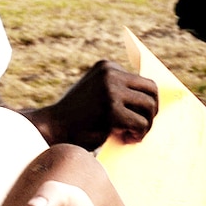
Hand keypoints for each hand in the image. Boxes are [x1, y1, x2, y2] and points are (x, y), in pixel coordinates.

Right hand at [30, 60, 157, 147]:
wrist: (53, 128)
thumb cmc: (78, 117)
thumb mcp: (98, 93)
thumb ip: (119, 91)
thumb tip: (151, 101)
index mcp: (107, 66)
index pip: (142, 80)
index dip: (144, 101)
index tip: (137, 116)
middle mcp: (110, 74)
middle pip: (151, 90)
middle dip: (152, 111)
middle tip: (143, 126)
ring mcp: (111, 90)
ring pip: (149, 106)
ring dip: (146, 124)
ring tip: (133, 134)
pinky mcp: (111, 110)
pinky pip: (140, 123)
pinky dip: (138, 134)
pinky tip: (125, 138)